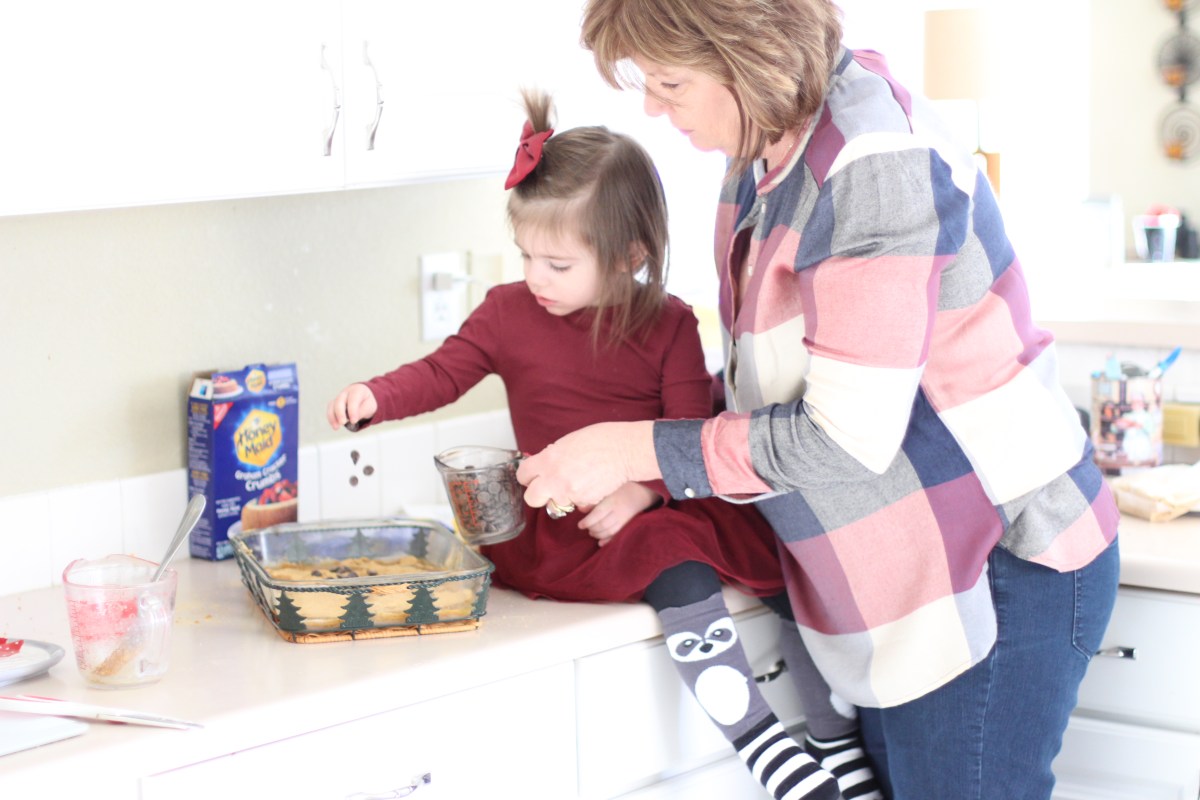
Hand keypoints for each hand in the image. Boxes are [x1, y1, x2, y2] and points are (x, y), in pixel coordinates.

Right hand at [326, 383, 377, 430]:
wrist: (364, 397)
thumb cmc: (367, 402)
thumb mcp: (370, 406)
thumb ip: (363, 411)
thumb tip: (353, 420)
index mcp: (357, 390)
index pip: (353, 399)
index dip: (352, 410)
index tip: (353, 421)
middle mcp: (346, 392)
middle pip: (340, 401)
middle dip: (340, 413)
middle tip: (343, 423)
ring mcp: (339, 397)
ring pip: (332, 405)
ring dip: (333, 417)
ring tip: (336, 427)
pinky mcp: (334, 403)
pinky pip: (330, 409)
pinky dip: (331, 418)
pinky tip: (335, 426)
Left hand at [517, 421, 658, 509]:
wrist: (624, 450)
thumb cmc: (599, 440)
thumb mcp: (566, 442)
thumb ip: (551, 457)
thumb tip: (542, 467)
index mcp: (548, 459)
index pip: (522, 475)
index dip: (528, 476)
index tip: (533, 476)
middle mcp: (555, 478)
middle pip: (531, 498)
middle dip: (538, 494)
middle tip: (548, 487)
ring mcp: (569, 492)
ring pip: (555, 503)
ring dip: (562, 496)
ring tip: (576, 481)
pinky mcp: (584, 502)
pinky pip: (575, 504)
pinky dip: (580, 498)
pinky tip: (589, 484)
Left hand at [578, 482, 659, 547]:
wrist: (639, 493)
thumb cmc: (619, 491)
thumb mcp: (606, 493)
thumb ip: (593, 503)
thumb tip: (580, 509)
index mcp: (611, 502)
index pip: (598, 514)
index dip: (587, 521)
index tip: (580, 525)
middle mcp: (618, 512)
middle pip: (602, 524)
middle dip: (592, 529)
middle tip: (586, 528)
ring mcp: (624, 520)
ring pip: (609, 531)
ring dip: (598, 535)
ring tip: (592, 532)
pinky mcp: (627, 526)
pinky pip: (617, 536)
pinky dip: (608, 541)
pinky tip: (600, 543)